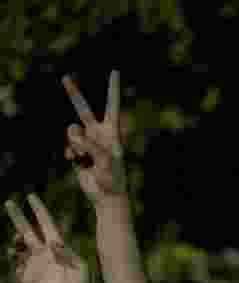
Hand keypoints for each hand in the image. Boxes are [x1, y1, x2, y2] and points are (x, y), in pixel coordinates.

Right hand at [6, 195, 90, 282]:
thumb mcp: (81, 268)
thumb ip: (68, 254)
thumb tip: (54, 242)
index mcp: (59, 248)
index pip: (47, 225)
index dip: (39, 211)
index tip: (31, 196)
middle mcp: (44, 254)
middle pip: (28, 231)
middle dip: (18, 217)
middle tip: (9, 203)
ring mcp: (34, 265)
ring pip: (19, 247)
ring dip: (15, 241)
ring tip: (17, 241)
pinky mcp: (26, 279)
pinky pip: (15, 266)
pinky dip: (13, 259)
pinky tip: (16, 255)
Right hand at [62, 70, 126, 203]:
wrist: (107, 195)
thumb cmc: (113, 177)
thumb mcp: (105, 160)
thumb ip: (91, 145)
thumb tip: (75, 135)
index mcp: (112, 131)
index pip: (112, 106)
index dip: (112, 89)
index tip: (115, 72)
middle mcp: (99, 133)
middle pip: (82, 109)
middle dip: (74, 94)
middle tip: (65, 78)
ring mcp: (88, 141)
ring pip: (71, 131)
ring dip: (74, 143)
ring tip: (83, 156)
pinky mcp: (79, 151)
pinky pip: (68, 145)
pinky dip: (70, 153)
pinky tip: (77, 162)